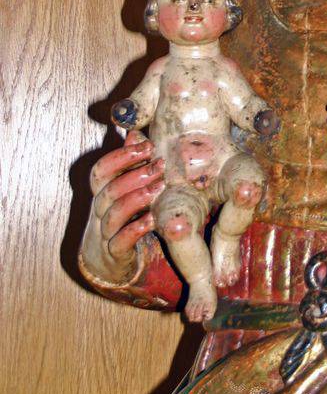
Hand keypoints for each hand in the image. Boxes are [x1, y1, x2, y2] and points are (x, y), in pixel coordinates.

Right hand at [84, 130, 164, 278]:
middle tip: (160, 165)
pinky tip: (153, 219)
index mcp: (101, 191)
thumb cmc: (119, 216)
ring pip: (114, 213)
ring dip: (137, 198)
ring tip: (160, 188)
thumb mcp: (122, 189)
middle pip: (109, 189)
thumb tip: (134, 133)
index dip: (122, 156)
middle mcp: (99, 209)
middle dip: (135, 175)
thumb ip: (128, 163)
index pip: (101, 170)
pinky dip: (136, 229)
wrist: (105, 260)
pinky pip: (120, 241)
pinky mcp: (114, 252)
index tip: (148, 147)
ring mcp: (104, 232)